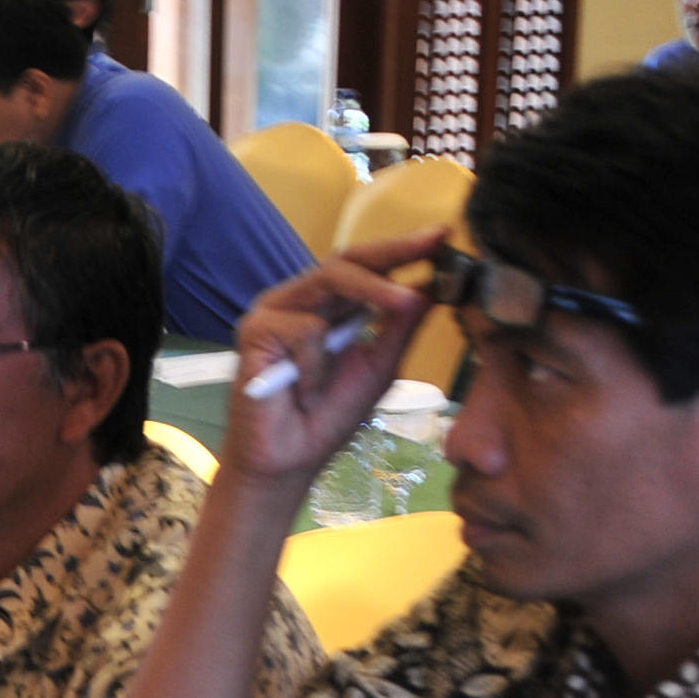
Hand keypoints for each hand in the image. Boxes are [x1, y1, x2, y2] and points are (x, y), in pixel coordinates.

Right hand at [225, 230, 442, 488]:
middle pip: (347, 259)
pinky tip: (308, 393)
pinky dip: (317, 364)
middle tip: (431, 245)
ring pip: (329, 279)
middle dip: (393, 252)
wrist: (288, 462)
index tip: (443, 235)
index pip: (366, 265)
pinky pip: (303, 329)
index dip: (403, 249)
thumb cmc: (328, 418)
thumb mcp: (380, 367)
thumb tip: (433, 286)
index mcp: (329, 305)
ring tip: (402, 306)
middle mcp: (300, 299)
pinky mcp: (255, 330)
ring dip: (372, 292)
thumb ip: (401, 327)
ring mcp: (275, 311)